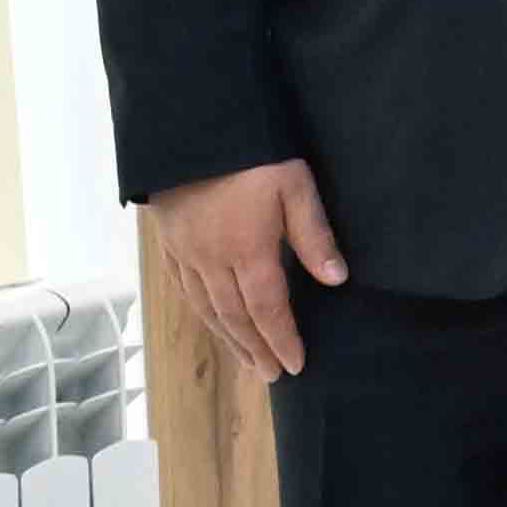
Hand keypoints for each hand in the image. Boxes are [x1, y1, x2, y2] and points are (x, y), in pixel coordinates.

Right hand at [149, 158, 342, 381]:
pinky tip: (210, 321)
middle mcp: (212, 260)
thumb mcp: (294, 187)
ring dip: (228, 338)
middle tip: (272, 375)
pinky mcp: (169, 242)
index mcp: (247, 250)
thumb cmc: (251, 155)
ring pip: (206, 308)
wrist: (189, 131)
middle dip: (256, 348)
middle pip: (235, 316)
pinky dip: (200, 313)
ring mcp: (186, 253)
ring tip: (247, 361)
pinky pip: (183, 289)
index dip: (282, 339)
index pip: (268, 308)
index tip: (296, 365)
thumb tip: (336, 279)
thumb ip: (314, 235)